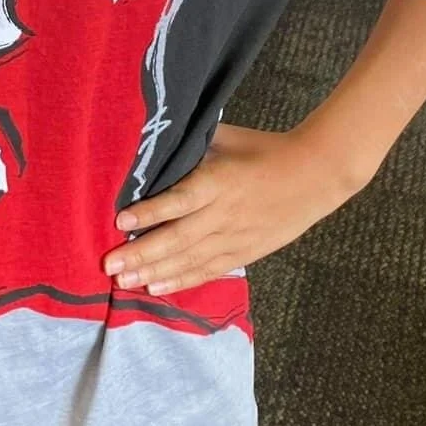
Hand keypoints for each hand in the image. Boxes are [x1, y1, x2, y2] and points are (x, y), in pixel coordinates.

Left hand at [103, 122, 360, 296]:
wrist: (315, 175)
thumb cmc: (265, 150)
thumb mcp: (227, 138)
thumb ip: (191, 145)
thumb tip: (153, 145)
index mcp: (220, 180)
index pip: (180, 199)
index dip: (150, 212)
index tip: (120, 220)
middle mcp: (224, 213)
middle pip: (179, 237)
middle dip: (142, 253)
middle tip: (110, 265)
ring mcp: (235, 237)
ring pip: (190, 259)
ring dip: (155, 271)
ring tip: (124, 282)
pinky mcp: (245, 252)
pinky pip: (209, 270)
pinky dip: (182, 280)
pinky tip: (157, 287)